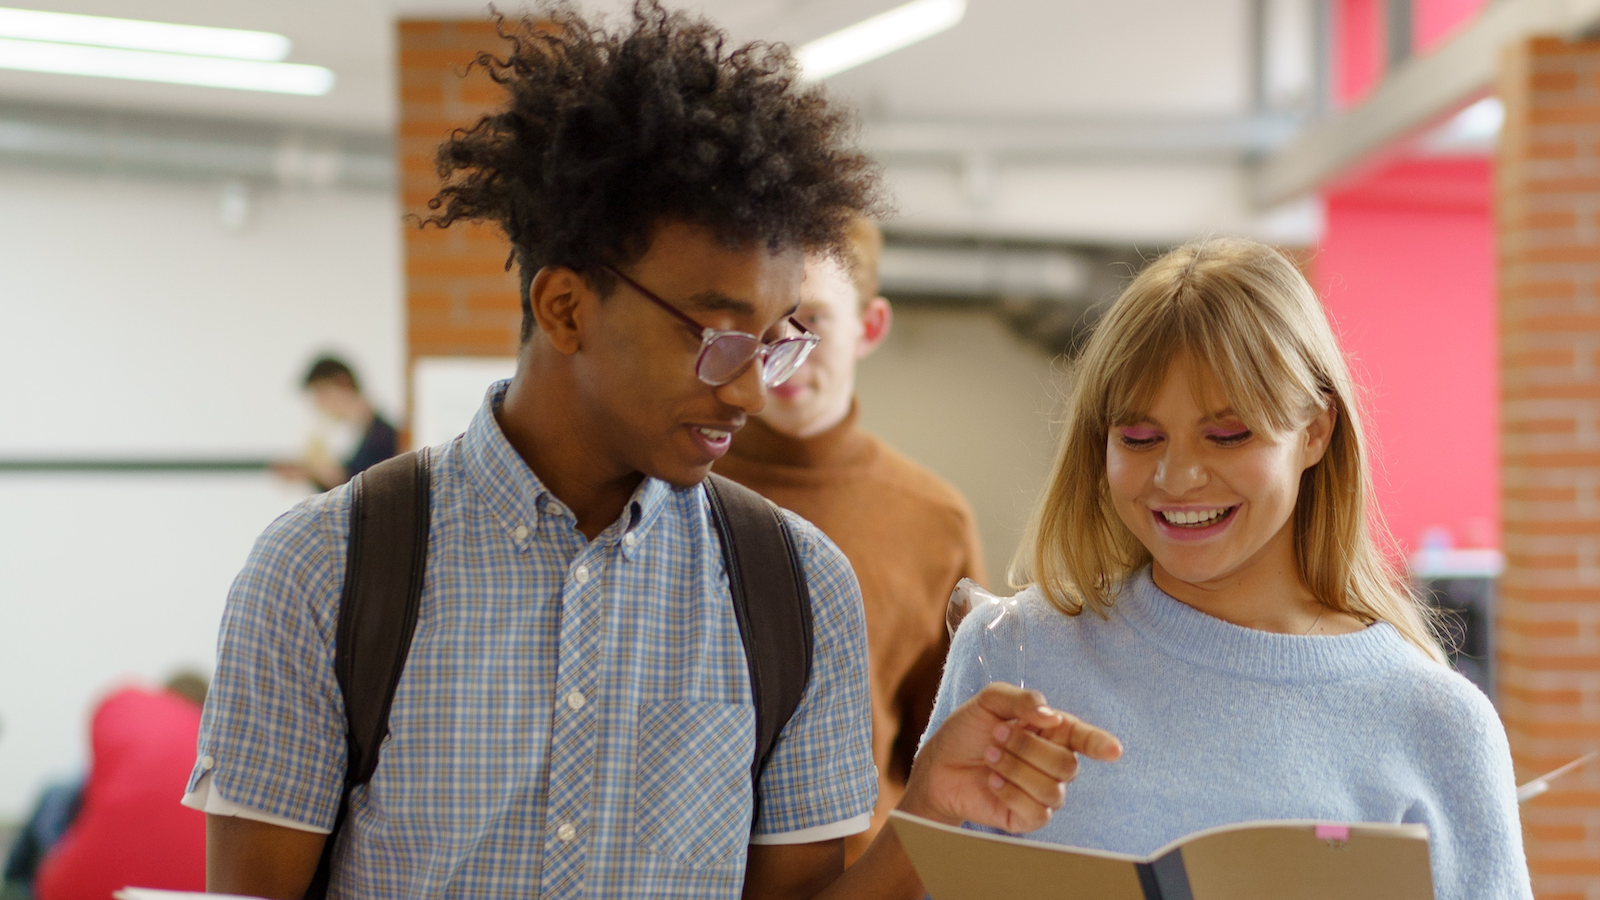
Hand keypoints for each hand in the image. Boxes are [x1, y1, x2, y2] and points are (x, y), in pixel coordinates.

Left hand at [898, 683, 1121, 834]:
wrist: (937, 765)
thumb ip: (1021, 699)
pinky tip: (992, 782)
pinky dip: (1009, 792)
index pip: (1085, 738)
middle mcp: (1053, 763)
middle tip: (996, 736)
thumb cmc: (967, 732)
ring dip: (1014, 768)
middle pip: (1067, 764)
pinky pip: (1036, 812)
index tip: (1113, 750)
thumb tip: (1051, 716)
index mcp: (1052, 732)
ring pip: (1052, 789)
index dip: (1101, 744)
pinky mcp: (1028, 817)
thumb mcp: (988, 701)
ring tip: (990, 757)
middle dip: (1026, 747)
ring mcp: (1043, 792)